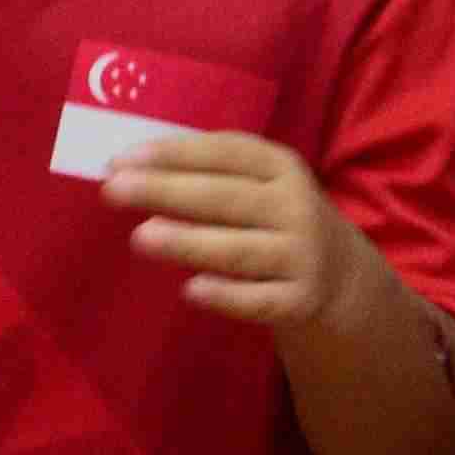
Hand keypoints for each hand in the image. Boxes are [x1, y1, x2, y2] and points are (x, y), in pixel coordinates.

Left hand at [102, 132, 371, 328]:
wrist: (341, 278)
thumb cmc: (276, 220)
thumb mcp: (261, 184)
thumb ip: (210, 173)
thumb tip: (130, 167)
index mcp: (282, 168)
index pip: (226, 153)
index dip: (174, 154)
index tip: (120, 160)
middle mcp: (296, 208)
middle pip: (226, 198)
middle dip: (167, 192)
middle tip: (113, 191)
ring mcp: (301, 256)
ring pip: (239, 250)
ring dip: (189, 243)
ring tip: (140, 237)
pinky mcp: (300, 301)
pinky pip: (259, 301)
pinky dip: (227, 296)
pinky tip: (192, 290)